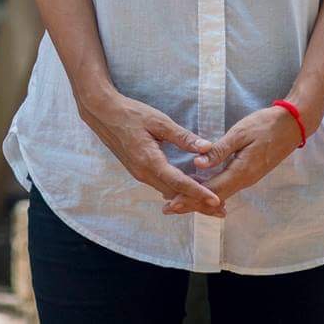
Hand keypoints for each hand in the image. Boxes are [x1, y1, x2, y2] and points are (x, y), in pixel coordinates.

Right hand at [75, 85, 224, 217]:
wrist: (102, 112)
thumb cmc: (130, 113)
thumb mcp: (159, 121)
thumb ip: (183, 136)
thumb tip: (207, 147)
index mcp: (150, 161)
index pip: (179, 182)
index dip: (199, 193)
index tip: (216, 201)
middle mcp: (144, 173)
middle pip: (175, 194)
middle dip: (198, 203)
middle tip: (221, 210)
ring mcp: (139, 173)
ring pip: (167, 192)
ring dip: (188, 199)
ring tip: (209, 203)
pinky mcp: (138, 170)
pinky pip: (160, 185)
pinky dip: (177, 191)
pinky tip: (188, 189)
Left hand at [166, 104, 303, 212]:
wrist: (292, 125)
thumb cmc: (265, 125)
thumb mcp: (240, 133)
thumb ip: (220, 150)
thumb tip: (198, 164)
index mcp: (241, 171)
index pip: (210, 190)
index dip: (189, 197)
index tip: (171, 204)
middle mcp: (244, 180)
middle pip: (214, 196)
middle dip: (191, 203)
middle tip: (168, 208)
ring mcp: (248, 178)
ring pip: (220, 193)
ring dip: (199, 198)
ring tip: (179, 200)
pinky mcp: (249, 172)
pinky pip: (227, 186)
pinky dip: (211, 190)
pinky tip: (200, 187)